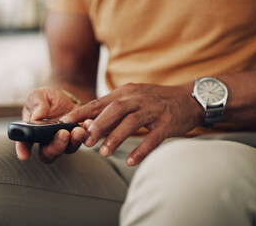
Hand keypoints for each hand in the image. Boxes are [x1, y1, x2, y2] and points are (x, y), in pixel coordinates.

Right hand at [15, 87, 86, 163]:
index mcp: (32, 132)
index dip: (22, 151)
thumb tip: (36, 117)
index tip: (24, 155)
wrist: (67, 96)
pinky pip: (82, 140)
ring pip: (67, 149)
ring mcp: (64, 142)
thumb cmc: (48, 98)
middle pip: (48, 153)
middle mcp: (46, 141)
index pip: (24, 144)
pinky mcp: (77, 138)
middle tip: (62, 133)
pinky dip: (85, 133)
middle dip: (56, 146)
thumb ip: (36, 105)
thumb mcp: (39, 96)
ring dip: (73, 141)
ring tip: (78, 130)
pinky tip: (87, 123)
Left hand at [60, 83, 202, 165]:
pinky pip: (153, 137)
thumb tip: (88, 123)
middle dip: (98, 125)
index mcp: (126, 92)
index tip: (66, 122)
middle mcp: (138, 98)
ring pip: (131, 122)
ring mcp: (153, 110)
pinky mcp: (167, 123)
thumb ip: (113, 109)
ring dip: (116, 137)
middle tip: (85, 141)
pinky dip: (141, 150)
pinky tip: (131, 161)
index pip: (100, 102)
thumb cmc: (156, 101)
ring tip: (104, 152)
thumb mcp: (133, 98)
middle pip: (114, 110)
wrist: (190, 98)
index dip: (82, 112)